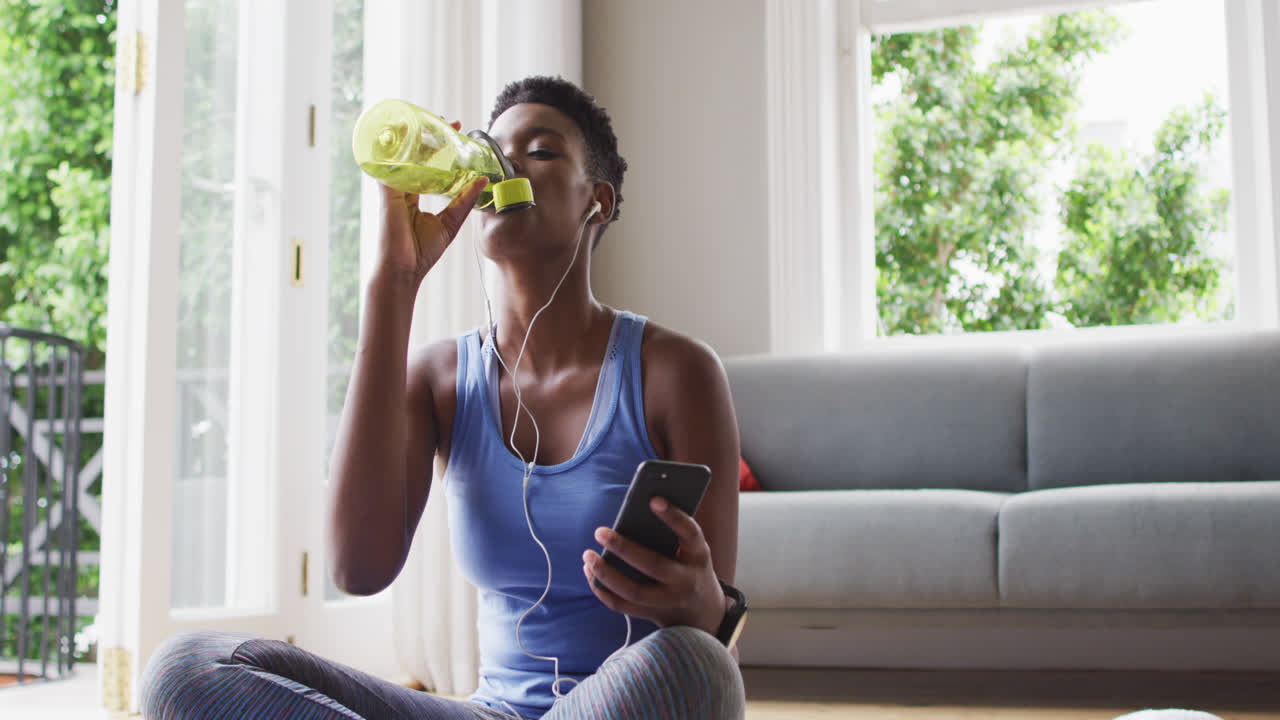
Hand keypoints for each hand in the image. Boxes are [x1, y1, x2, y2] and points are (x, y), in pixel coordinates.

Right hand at [375, 120, 487, 284]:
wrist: (403, 271)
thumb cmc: (420, 252)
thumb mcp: (450, 222)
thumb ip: (464, 200)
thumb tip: (482, 179)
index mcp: (412, 194)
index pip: (424, 163)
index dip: (437, 146)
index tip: (454, 132)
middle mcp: (400, 187)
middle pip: (412, 153)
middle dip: (428, 133)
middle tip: (448, 122)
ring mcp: (391, 187)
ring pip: (402, 152)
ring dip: (415, 133)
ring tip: (433, 120)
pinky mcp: (387, 191)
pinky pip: (391, 162)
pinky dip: (398, 146)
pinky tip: (409, 131)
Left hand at [583, 497, 726, 633]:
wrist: (703, 610)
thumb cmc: (689, 564)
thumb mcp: (692, 548)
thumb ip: (672, 531)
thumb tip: (636, 509)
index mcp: (698, 556)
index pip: (690, 534)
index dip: (673, 517)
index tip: (653, 500)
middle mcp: (686, 581)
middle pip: (654, 566)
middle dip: (624, 549)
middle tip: (600, 531)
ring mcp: (669, 601)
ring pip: (634, 591)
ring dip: (606, 573)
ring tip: (588, 555)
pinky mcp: (652, 614)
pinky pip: (622, 606)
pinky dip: (602, 590)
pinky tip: (590, 571)